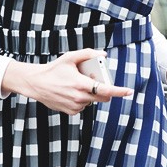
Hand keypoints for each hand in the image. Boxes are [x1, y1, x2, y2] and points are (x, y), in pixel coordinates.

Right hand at [1, 48, 132, 114]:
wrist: (36, 84)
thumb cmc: (54, 70)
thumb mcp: (70, 57)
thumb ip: (88, 54)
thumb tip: (103, 55)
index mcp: (82, 84)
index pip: (106, 89)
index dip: (119, 91)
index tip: (129, 91)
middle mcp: (80, 97)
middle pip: (102, 97)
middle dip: (104, 90)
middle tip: (94, 80)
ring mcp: (76, 106)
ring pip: (92, 101)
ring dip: (91, 94)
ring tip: (76, 85)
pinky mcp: (71, 112)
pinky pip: (83, 106)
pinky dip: (82, 100)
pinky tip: (71, 93)